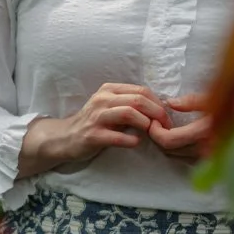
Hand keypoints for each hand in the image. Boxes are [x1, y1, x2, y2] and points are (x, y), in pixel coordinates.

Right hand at [18, 83, 171, 177]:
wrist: (66, 137)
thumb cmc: (94, 122)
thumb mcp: (110, 106)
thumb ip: (129, 103)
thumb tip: (159, 108)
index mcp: (109, 89)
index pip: (142, 90)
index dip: (159, 103)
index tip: (166, 117)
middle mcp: (102, 99)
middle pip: (139, 100)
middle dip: (157, 113)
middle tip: (166, 127)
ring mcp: (97, 117)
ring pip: (130, 113)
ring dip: (147, 124)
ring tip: (152, 134)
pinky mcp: (93, 135)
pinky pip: (119, 137)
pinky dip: (132, 141)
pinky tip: (136, 143)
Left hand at [147, 93, 210, 162]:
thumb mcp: (215, 99)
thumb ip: (191, 102)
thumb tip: (170, 103)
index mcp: (203, 133)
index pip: (168, 140)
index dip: (155, 131)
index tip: (153, 120)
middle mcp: (203, 150)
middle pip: (168, 150)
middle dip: (157, 137)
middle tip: (156, 122)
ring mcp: (206, 159)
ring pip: (174, 156)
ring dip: (166, 144)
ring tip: (167, 128)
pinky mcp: (210, 163)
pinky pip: (185, 158)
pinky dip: (177, 149)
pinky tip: (179, 136)